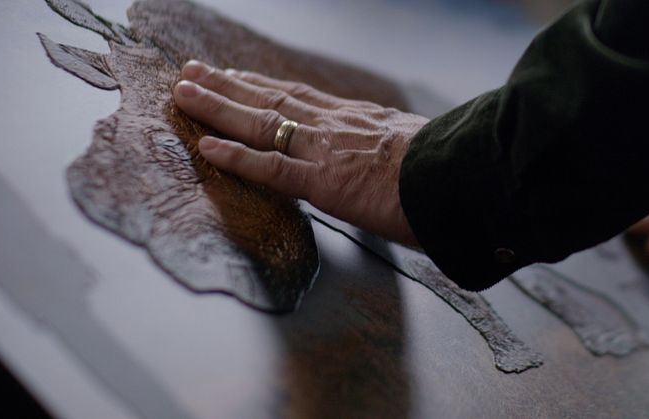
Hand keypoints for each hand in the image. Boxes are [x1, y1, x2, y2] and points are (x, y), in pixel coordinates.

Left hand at [172, 60, 427, 245]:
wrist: (465, 178)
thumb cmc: (450, 168)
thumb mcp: (419, 143)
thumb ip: (395, 147)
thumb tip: (396, 156)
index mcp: (358, 119)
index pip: (300, 97)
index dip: (262, 85)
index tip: (236, 75)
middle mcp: (335, 127)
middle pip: (271, 99)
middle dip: (227, 85)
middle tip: (193, 72)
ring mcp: (326, 152)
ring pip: (262, 123)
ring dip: (218, 107)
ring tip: (184, 93)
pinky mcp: (325, 182)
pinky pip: (271, 168)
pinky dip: (236, 156)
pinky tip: (206, 145)